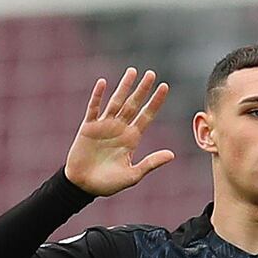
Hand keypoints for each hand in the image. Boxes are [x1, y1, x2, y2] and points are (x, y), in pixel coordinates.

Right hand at [65, 68, 174, 196]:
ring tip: (132, 71)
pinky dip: (98, 96)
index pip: (147, 116)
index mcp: (132, 139)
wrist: (84, 186)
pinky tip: (103, 83)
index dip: (155, 102)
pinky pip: (94, 108)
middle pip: (133, 105)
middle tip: (152, 74)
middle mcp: (120, 128)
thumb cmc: (108, 183)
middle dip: (142, 90)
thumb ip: (151, 163)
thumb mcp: (133, 175)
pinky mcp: (89, 127)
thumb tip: (172, 155)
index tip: (165, 87)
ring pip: (116, 101)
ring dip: (124, 87)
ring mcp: (104, 126)